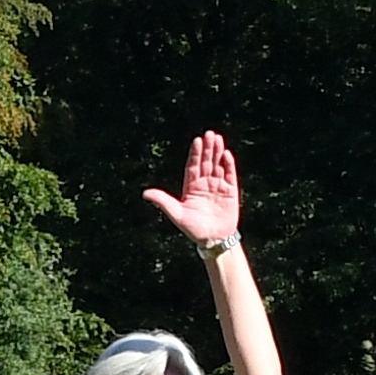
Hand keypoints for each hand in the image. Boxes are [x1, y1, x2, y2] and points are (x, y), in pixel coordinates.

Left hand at [141, 130, 241, 248]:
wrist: (213, 240)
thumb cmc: (193, 229)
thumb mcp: (177, 214)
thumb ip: (163, 201)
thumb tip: (145, 193)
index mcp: (191, 187)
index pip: (193, 166)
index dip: (195, 154)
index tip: (197, 141)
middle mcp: (204, 184)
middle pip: (206, 162)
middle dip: (207, 149)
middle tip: (209, 134)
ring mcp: (217, 186)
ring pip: (217, 165)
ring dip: (218, 153)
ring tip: (218, 139)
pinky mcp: (230, 192)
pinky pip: (230, 175)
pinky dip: (229, 165)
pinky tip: (226, 155)